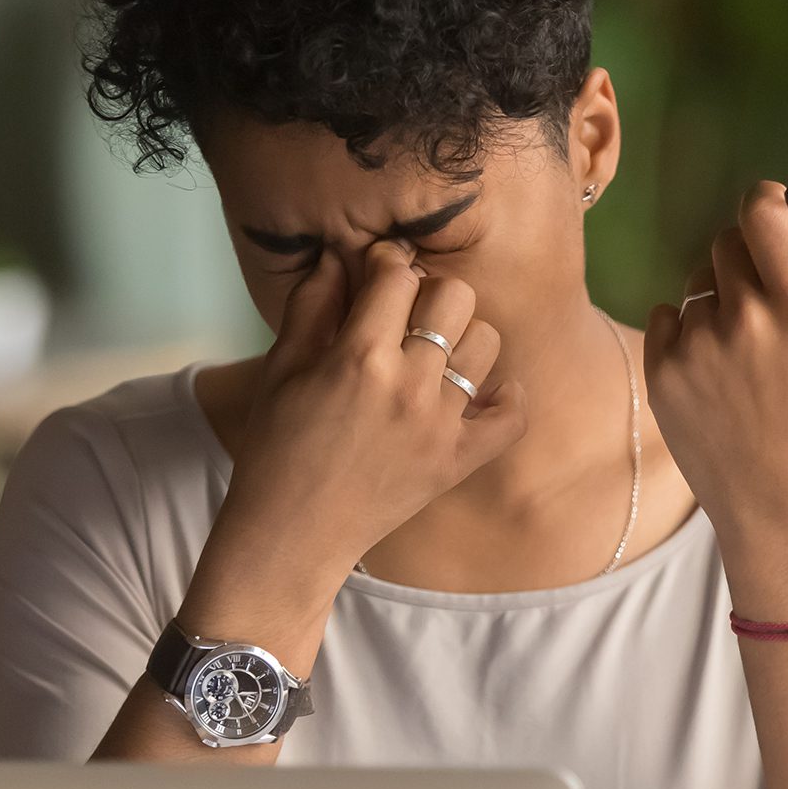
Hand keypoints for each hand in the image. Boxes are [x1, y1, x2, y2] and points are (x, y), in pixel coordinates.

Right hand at [218, 239, 530, 575]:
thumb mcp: (281, 368)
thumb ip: (311, 304)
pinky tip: (481, 392)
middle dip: (429, 293)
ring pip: (486, 342)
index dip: (386, 262)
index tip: (377, 273)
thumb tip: (339, 254)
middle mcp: (408, 386)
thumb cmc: (276, 447)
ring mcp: (440, 425)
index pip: (397, 274)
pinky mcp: (458, 461)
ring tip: (433, 354)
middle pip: (454, 296)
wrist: (292, 534)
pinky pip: (511, 417)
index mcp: (358, 357)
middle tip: (405, 315)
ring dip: (461, 338)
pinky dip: (505, 399)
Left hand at [643, 180, 787, 533]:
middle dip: (745, 258)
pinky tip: (711, 367)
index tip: (769, 211)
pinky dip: (685, 331)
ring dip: (717, 300)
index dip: (765, 203)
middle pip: (726, 242)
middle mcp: (744, 321)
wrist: (775, 493)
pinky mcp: (662, 369)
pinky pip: (667, 315)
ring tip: (739, 348)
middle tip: (761, 296)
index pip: (763, 216)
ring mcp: (697, 346)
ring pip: (697, 283)